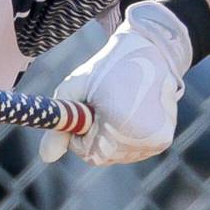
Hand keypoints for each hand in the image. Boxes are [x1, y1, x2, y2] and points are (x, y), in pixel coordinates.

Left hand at [39, 1, 191, 165]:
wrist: (150, 51)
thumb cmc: (107, 68)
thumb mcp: (74, 89)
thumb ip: (59, 125)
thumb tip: (46, 158)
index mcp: (119, 124)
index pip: (88, 153)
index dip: (79, 136)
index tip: (83, 113)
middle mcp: (141, 138)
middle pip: (103, 157)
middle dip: (94, 138)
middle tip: (99, 108)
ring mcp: (155, 141)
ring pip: (118, 156)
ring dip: (110, 139)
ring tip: (117, 106)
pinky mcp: (163, 141)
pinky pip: (133, 151)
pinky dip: (125, 138)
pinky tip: (129, 113)